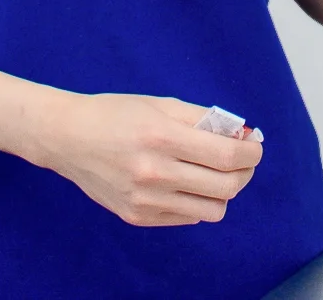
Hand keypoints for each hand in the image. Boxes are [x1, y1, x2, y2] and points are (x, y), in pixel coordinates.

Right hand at [30, 92, 261, 226]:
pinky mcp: (137, 217)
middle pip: (225, 186)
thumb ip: (203, 120)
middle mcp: (155, 173)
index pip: (226, 156)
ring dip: (223, 192)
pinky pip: (187, 218)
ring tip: (216, 174)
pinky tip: (188, 183)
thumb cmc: (116, 114)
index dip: (251, 153)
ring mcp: (145, 200)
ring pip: (212, 210)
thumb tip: (241, 135)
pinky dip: (198, 201)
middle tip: (243, 160)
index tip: (254, 146)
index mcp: (162, 137)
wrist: (67, 138)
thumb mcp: (161, 105)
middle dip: (244, 172)